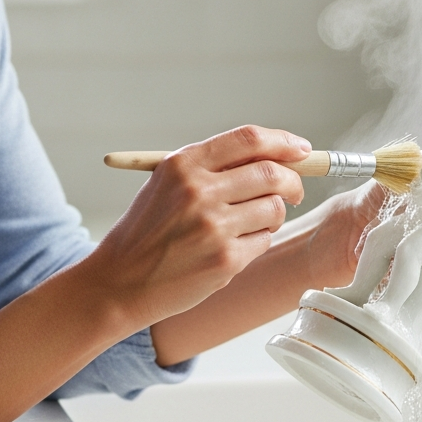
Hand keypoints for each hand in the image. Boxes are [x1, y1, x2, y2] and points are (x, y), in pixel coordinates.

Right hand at [83, 125, 307, 328]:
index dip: (283, 141)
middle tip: (292, 190)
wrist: (120, 282)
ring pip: (274, 208)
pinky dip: (258, 240)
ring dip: (274, 214)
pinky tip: (234, 246)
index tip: (301, 149)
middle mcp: (199, 191)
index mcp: (184, 165)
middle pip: (272, 173)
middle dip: (292, 181)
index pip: (249, 139)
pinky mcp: (225, 260)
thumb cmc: (148, 230)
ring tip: (255, 222)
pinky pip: (264, 240)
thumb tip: (276, 155)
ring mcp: (213, 227)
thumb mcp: (168, 183)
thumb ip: (214, 166)